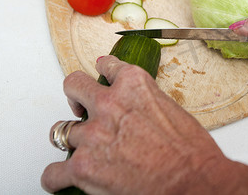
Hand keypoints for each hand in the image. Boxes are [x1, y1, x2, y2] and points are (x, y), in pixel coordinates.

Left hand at [41, 56, 247, 193]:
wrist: (194, 181)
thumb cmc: (191, 152)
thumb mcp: (173, 110)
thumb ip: (148, 104)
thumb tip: (139, 114)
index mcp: (134, 85)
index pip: (107, 66)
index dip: (103, 70)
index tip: (102, 73)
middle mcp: (108, 104)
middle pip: (73, 86)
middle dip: (75, 96)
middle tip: (80, 108)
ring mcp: (92, 134)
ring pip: (61, 130)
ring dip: (73, 140)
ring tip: (83, 150)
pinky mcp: (82, 166)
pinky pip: (53, 171)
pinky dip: (58, 176)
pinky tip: (65, 178)